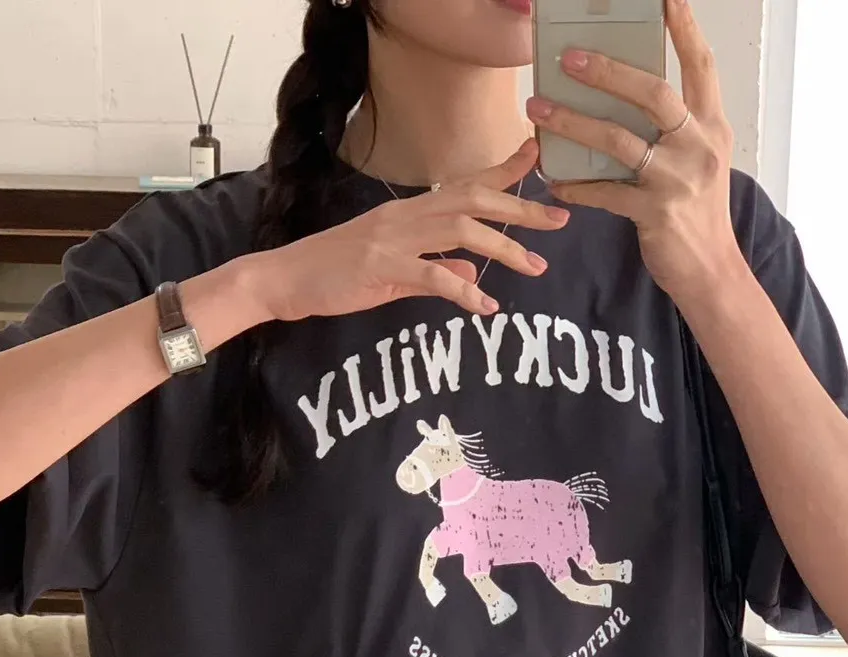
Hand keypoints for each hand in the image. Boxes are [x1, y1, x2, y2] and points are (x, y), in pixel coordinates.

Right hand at [246, 141, 568, 324]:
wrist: (287, 278)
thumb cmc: (337, 274)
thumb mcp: (394, 273)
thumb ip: (436, 274)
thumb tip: (474, 278)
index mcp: (412, 213)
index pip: (467, 183)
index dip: (505, 170)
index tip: (541, 158)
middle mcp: (408, 216)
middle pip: (475, 199)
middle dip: (521, 209)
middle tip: (561, 220)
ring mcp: (394, 240)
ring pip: (461, 231)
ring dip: (503, 248)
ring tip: (536, 266)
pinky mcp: (381, 268)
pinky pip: (432, 277)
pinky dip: (463, 292)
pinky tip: (485, 307)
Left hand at [527, 0, 743, 307]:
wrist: (710, 270)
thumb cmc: (695, 211)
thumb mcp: (696, 161)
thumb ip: (672, 131)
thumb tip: (622, 100)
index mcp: (712, 126)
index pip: (700, 66)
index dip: (683, 28)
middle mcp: (699, 146)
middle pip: (653, 94)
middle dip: (609, 72)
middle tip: (569, 57)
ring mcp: (678, 180)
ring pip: (620, 141)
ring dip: (574, 123)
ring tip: (539, 109)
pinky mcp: (655, 214)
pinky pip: (605, 193)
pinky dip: (576, 185)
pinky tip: (553, 179)